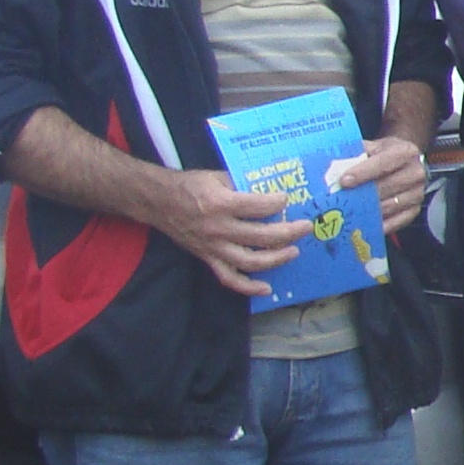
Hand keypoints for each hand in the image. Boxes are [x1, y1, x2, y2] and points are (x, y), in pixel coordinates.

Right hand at [150, 168, 310, 297]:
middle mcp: (218, 228)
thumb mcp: (217, 176)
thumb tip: (271, 189)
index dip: (278, 203)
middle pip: (261, 236)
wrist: (157, 201)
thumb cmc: (190, 185)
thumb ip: (243, 184)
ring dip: (276, 259)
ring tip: (294, 251)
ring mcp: (213, 247)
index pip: (259, 207)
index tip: (287, 199)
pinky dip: (248, 287)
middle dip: (289, 232)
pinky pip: (229, 278)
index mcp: (221, 204)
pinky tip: (266, 289)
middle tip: (306, 227)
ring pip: (250, 261)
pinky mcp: (207, 258)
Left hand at [327, 136, 428, 236]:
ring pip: (390, 206)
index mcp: (405, 152)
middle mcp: (416, 173)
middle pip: (386, 187)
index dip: (363, 173)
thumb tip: (332, 163)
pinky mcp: (415, 210)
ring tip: (348, 212)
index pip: (383, 163)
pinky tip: (364, 225)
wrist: (405, 161)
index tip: (344, 181)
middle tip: (340, 200)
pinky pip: (397, 221)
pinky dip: (380, 224)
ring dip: (368, 210)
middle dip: (362, 194)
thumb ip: (355, 152)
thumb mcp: (373, 146)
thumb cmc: (384, 154)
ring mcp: (417, 193)